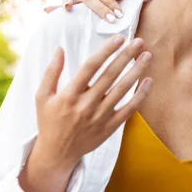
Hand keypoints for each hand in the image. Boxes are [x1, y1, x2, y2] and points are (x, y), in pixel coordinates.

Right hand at [30, 35, 151, 170]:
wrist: (57, 154)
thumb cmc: (49, 121)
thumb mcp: (42, 97)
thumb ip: (51, 72)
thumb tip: (59, 48)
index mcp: (69, 95)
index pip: (90, 67)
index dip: (106, 51)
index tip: (119, 38)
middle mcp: (86, 104)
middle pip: (110, 75)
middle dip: (126, 56)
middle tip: (139, 41)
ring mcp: (100, 116)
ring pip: (122, 90)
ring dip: (137, 71)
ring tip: (147, 55)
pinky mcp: (110, 126)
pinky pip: (129, 109)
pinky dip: (141, 95)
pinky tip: (149, 80)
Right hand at [43, 0, 131, 21]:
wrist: (122, 15)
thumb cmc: (125, 4)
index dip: (109, 1)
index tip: (119, 14)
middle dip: (99, 7)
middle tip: (112, 19)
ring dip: (68, 2)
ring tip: (68, 8)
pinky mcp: (74, 10)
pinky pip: (60, 8)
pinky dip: (54, 8)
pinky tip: (47, 10)